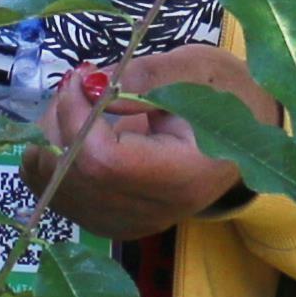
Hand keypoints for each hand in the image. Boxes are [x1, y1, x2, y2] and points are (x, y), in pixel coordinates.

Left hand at [29, 46, 277, 241]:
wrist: (245, 141)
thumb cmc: (229, 98)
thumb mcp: (196, 72)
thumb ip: (141, 77)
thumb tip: (91, 86)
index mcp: (183, 176)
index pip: (104, 161)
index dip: (79, 118)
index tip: (82, 79)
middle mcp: (151, 211)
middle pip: (74, 176)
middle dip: (59, 122)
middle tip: (76, 85)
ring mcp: (127, 224)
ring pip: (56, 188)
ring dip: (50, 139)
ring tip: (77, 105)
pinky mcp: (111, 225)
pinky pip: (57, 196)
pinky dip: (50, 160)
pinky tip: (71, 133)